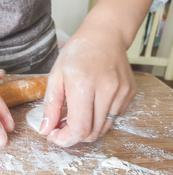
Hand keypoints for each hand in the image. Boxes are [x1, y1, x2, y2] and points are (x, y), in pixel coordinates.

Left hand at [39, 29, 135, 146]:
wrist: (105, 36)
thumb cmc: (77, 53)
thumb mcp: (56, 76)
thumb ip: (51, 105)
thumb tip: (45, 130)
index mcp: (84, 85)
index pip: (79, 128)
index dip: (65, 139)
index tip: (54, 136)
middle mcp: (107, 90)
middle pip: (92, 133)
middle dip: (73, 136)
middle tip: (61, 125)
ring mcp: (122, 93)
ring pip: (103, 128)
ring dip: (87, 129)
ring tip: (75, 115)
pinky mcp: (130, 94)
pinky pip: (113, 118)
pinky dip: (99, 119)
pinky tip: (91, 105)